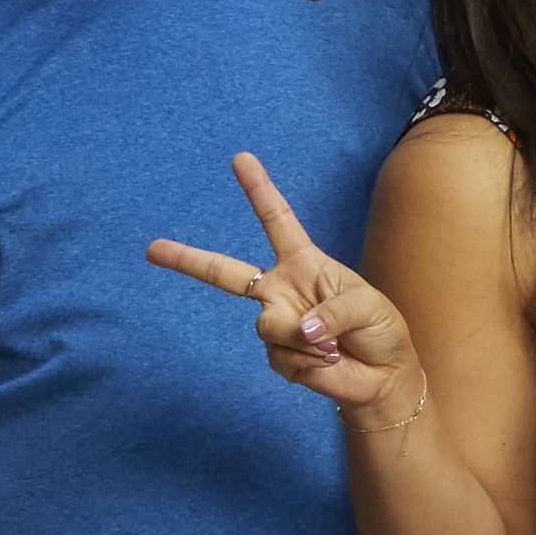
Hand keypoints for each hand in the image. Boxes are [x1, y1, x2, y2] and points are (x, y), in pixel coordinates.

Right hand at [142, 150, 421, 418]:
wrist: (384, 375)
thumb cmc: (379, 329)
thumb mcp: (368, 306)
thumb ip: (332, 311)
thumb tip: (298, 328)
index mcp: (303, 263)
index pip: (276, 221)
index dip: (259, 190)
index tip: (241, 159)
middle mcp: (281, 289)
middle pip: (224, 272)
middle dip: (187, 259)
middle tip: (152, 249)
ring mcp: (276, 323)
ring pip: (268, 325)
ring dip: (304, 338)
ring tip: (334, 346)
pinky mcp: (279, 357)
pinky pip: (281, 356)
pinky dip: (308, 361)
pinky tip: (326, 361)